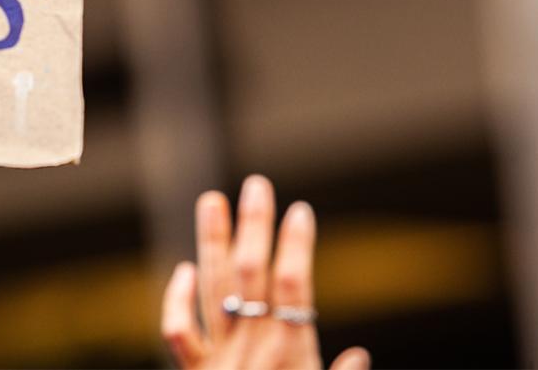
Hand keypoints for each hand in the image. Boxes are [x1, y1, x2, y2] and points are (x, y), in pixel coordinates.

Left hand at [161, 176, 369, 369]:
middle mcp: (254, 347)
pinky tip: (185, 270)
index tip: (299, 210)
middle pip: (252, 273)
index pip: (295, 285)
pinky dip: (177, 301)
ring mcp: (220, 358)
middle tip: (255, 185)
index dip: (297, 245)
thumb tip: (360, 354)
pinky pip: (178, 333)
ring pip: (215, 289)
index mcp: (292, 352)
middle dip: (255, 226)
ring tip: (211, 201)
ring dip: (214, 242)